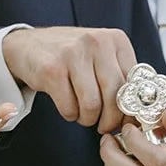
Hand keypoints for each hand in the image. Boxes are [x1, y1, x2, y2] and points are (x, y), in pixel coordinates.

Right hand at [1, 26, 136, 133]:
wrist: (27, 45)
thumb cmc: (70, 56)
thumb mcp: (100, 55)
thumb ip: (120, 76)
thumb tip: (137, 113)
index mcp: (116, 40)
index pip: (134, 84)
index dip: (131, 110)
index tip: (126, 122)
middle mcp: (97, 42)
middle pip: (115, 97)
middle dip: (110, 120)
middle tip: (103, 126)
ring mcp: (73, 54)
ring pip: (92, 105)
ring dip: (88, 119)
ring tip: (83, 114)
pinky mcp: (52, 69)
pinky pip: (69, 108)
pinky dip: (70, 115)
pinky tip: (68, 106)